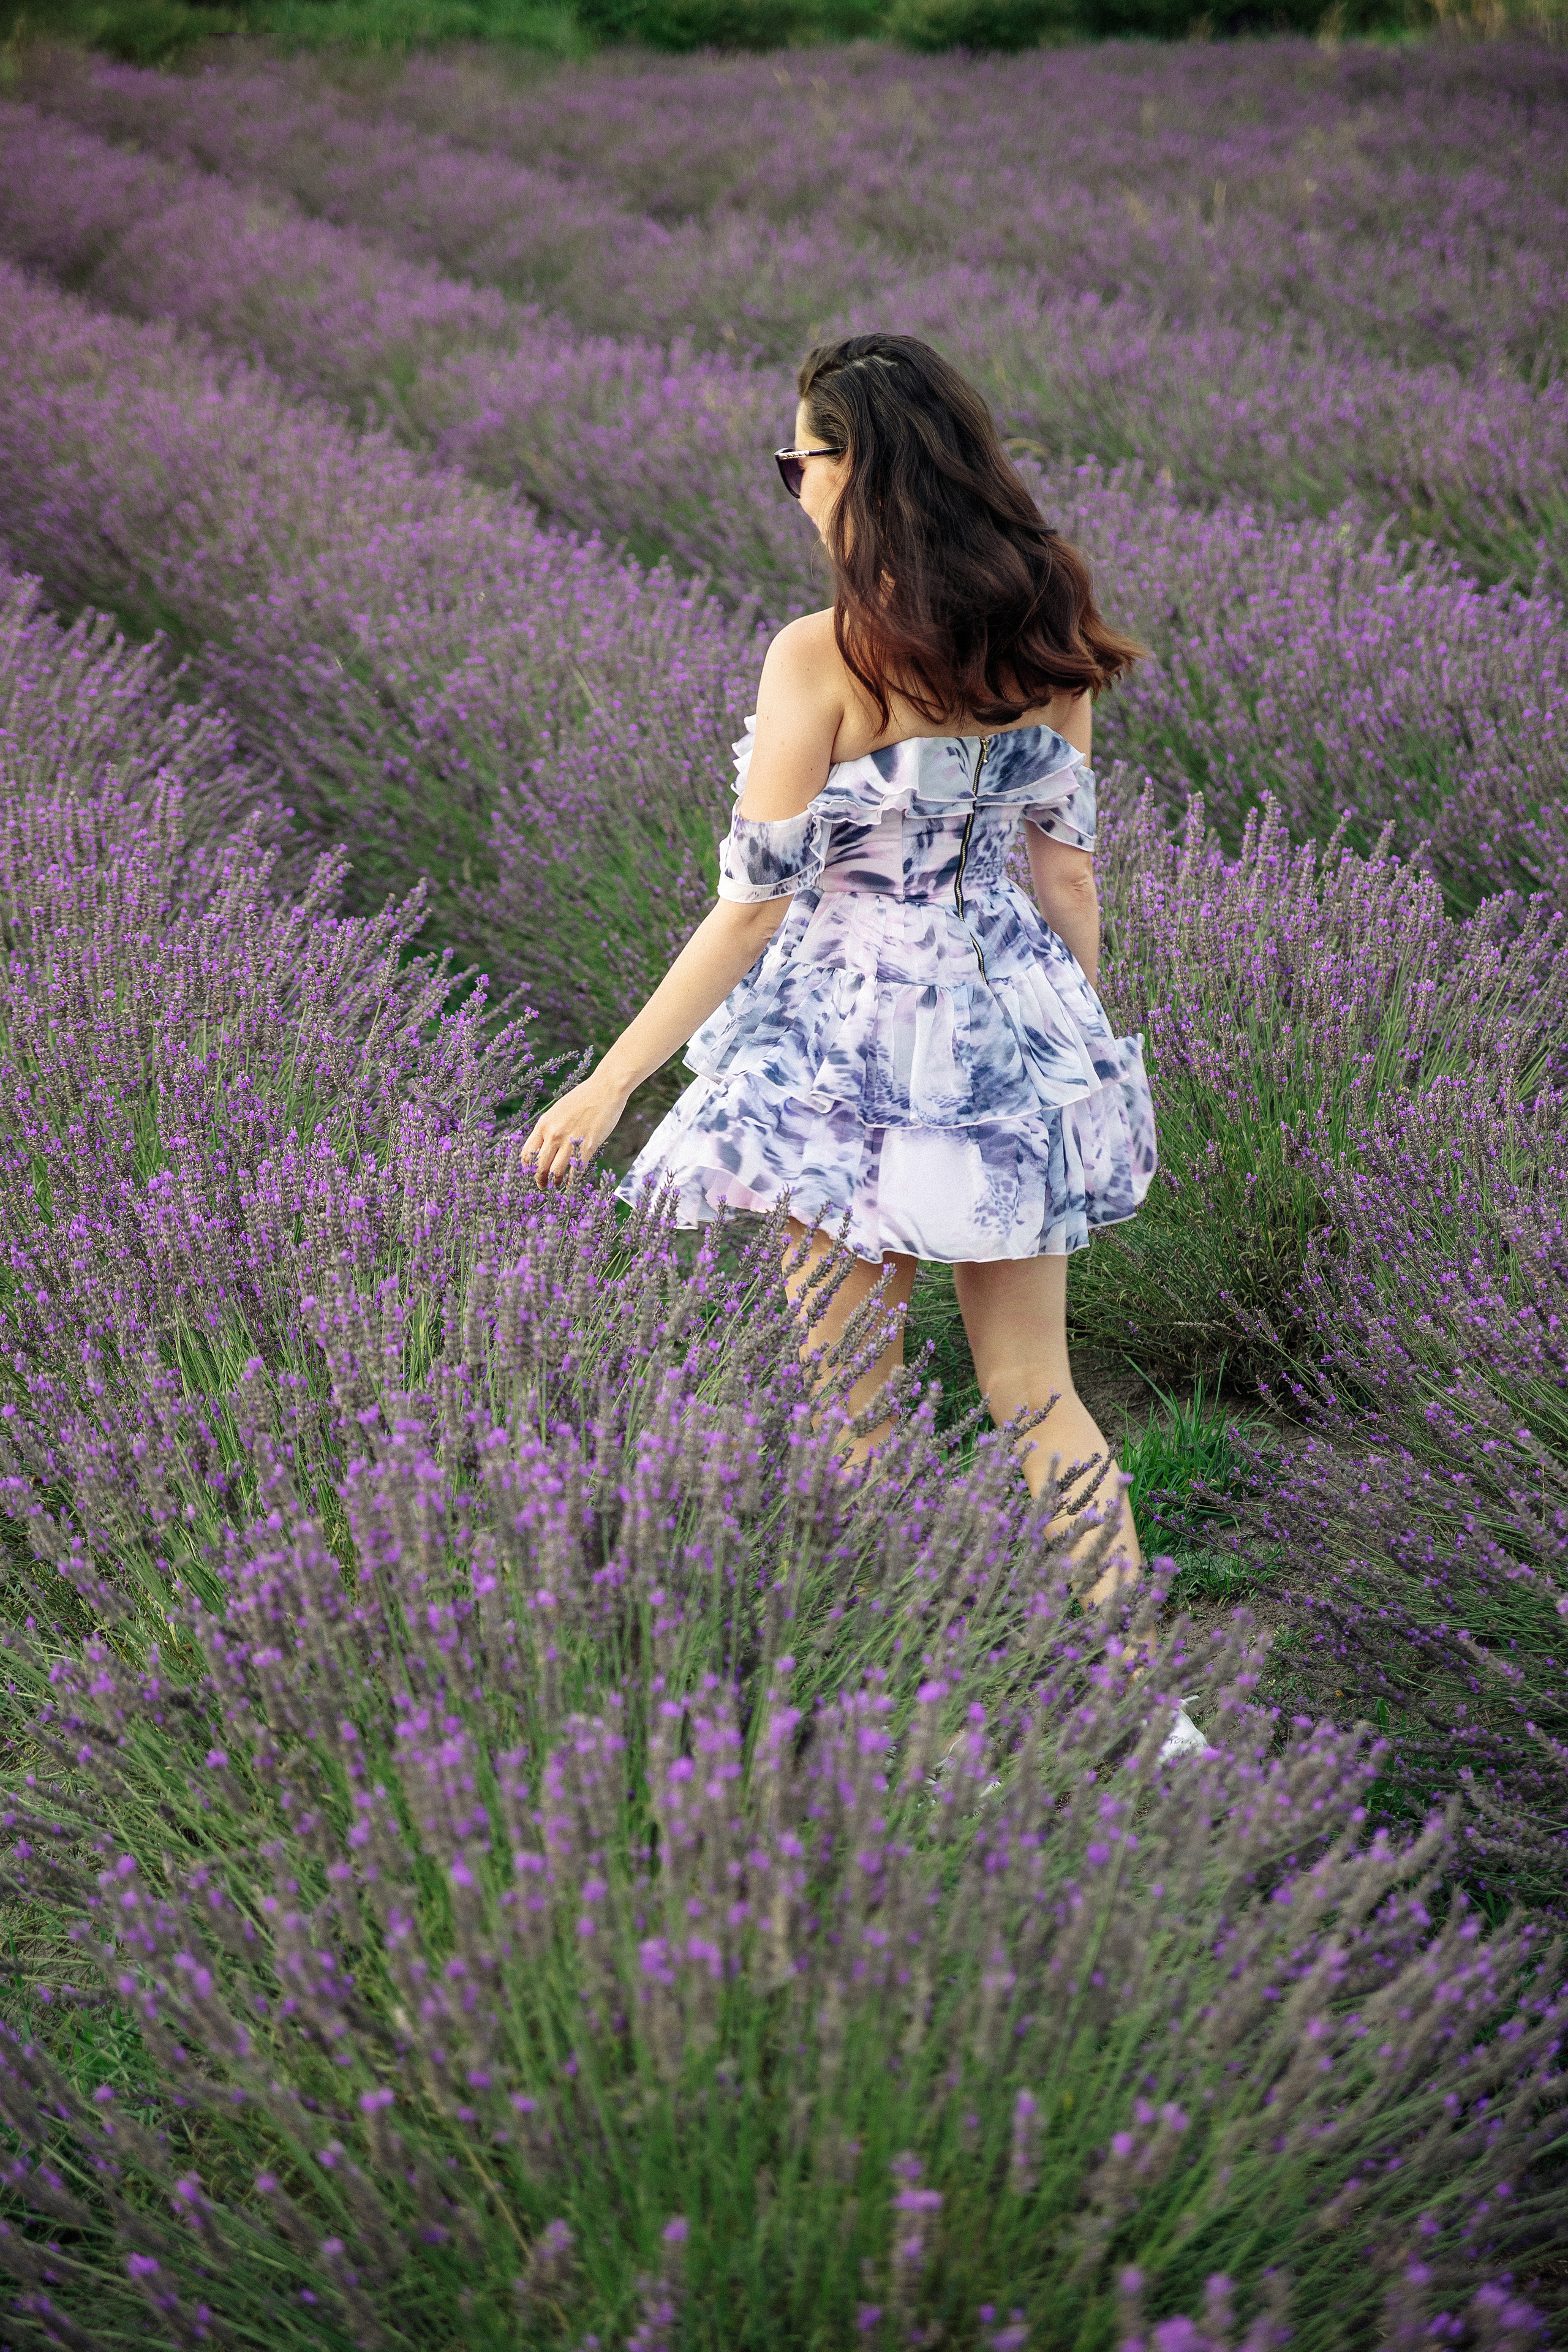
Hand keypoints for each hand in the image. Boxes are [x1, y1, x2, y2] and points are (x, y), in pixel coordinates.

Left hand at [520, 1073, 629, 1187]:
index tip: (531, 1173)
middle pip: (540, 1166)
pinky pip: (576, 1170)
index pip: (527, 1153)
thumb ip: (549, 1128)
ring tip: (557, 1184)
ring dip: (555, 1182)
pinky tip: (572, 1182)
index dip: (527, 1168)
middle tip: (542, 1186)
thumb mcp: (557, 1110)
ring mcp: (570, 1141)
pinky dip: (572, 1180)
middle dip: (539, 1179)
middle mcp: (553, 1134)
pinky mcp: (588, 1146)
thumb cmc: (582, 1098)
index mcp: (544, 1124)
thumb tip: (543, 1146)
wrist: (605, 1088)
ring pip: (556, 1172)